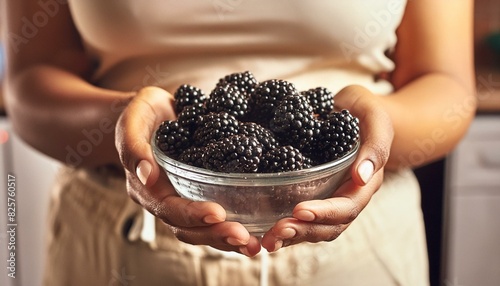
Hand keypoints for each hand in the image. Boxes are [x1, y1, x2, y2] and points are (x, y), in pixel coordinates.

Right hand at [115, 86, 260, 256]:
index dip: (192, 214)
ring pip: (202, 230)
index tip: (217, 213)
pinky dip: (233, 227)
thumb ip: (134, 146)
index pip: (168, 208)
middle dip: (215, 235)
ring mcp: (182, 201)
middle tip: (244, 238)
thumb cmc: (142, 114)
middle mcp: (163, 201)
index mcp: (146, 187)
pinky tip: (257, 232)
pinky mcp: (198, 195)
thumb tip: (147, 173)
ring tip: (254, 245)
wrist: (155, 114)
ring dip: (227, 240)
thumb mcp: (133, 121)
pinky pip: (214, 218)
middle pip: (187, 228)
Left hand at [261, 85, 393, 251]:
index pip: (347, 207)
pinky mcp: (314, 195)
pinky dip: (285, 227)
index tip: (300, 210)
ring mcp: (331, 199)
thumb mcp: (374, 118)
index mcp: (364, 183)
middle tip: (276, 232)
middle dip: (303, 231)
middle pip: (329, 226)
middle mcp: (348, 196)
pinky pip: (302, 219)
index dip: (325, 213)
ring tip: (267, 240)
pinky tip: (263, 231)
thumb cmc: (364, 111)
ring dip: (291, 236)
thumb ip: (375, 145)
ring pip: (315, 228)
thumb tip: (361, 177)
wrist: (353, 110)